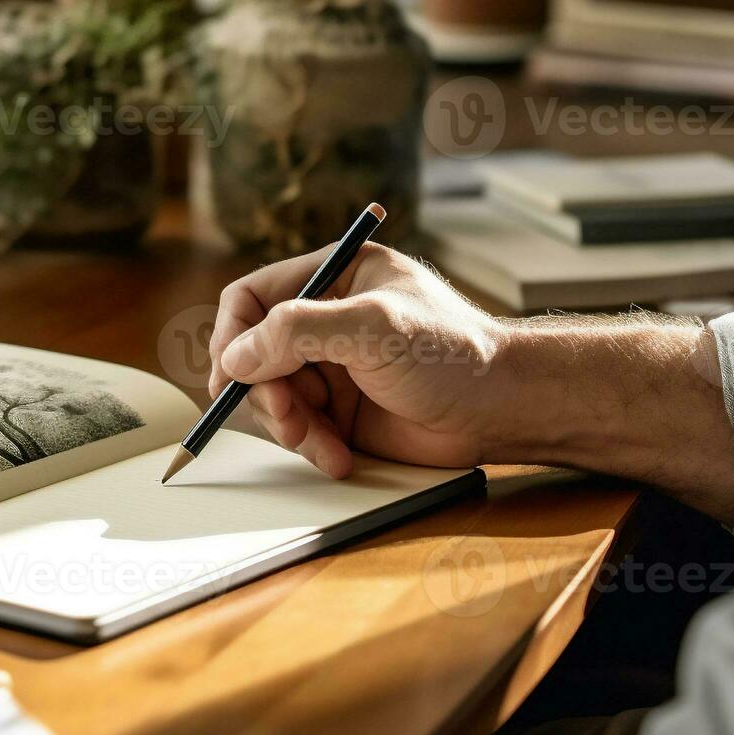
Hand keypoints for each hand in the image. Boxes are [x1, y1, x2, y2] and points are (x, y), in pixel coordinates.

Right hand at [208, 241, 733, 525]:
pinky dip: (311, 447)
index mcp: (334, 277)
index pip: (252, 298)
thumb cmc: (455, 353)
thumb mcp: (373, 327)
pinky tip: (340, 456)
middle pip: (255, 355)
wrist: (504, 410)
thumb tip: (237, 356)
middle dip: (266, 392)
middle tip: (288, 418)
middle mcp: (327, 320)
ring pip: (272, 398)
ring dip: (289, 426)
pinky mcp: (342, 412)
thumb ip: (299, 331)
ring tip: (321, 443)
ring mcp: (332, 368)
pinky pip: (299, 430)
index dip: (232, 335)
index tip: (229, 375)